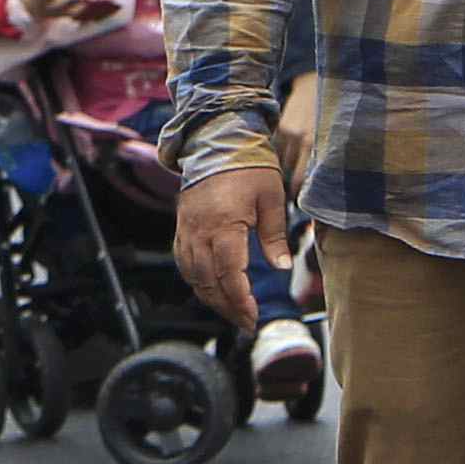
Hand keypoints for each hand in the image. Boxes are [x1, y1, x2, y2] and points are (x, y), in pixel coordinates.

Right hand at [172, 162, 285, 329]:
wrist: (217, 141)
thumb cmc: (249, 167)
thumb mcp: (272, 198)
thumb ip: (275, 236)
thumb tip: (282, 267)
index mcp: (224, 225)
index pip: (229, 274)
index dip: (240, 300)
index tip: (253, 316)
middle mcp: (200, 231)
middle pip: (208, 282)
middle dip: (227, 307)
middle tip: (247, 322)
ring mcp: (187, 230)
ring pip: (192, 276)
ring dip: (211, 298)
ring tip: (231, 310)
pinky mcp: (182, 227)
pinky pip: (183, 262)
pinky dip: (196, 281)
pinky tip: (210, 288)